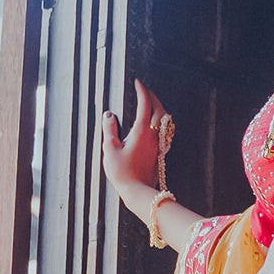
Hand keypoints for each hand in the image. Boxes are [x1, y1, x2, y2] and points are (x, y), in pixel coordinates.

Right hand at [101, 78, 169, 213]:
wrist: (137, 191)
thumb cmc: (122, 172)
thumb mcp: (109, 149)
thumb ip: (109, 129)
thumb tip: (109, 115)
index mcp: (141, 131)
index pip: (145, 104)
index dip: (142, 91)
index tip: (137, 82)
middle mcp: (153, 136)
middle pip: (159, 110)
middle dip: (153, 97)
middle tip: (145, 90)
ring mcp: (157, 144)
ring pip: (164, 121)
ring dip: (159, 109)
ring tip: (152, 104)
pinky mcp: (158, 153)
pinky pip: (163, 131)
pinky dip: (160, 122)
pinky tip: (155, 125)